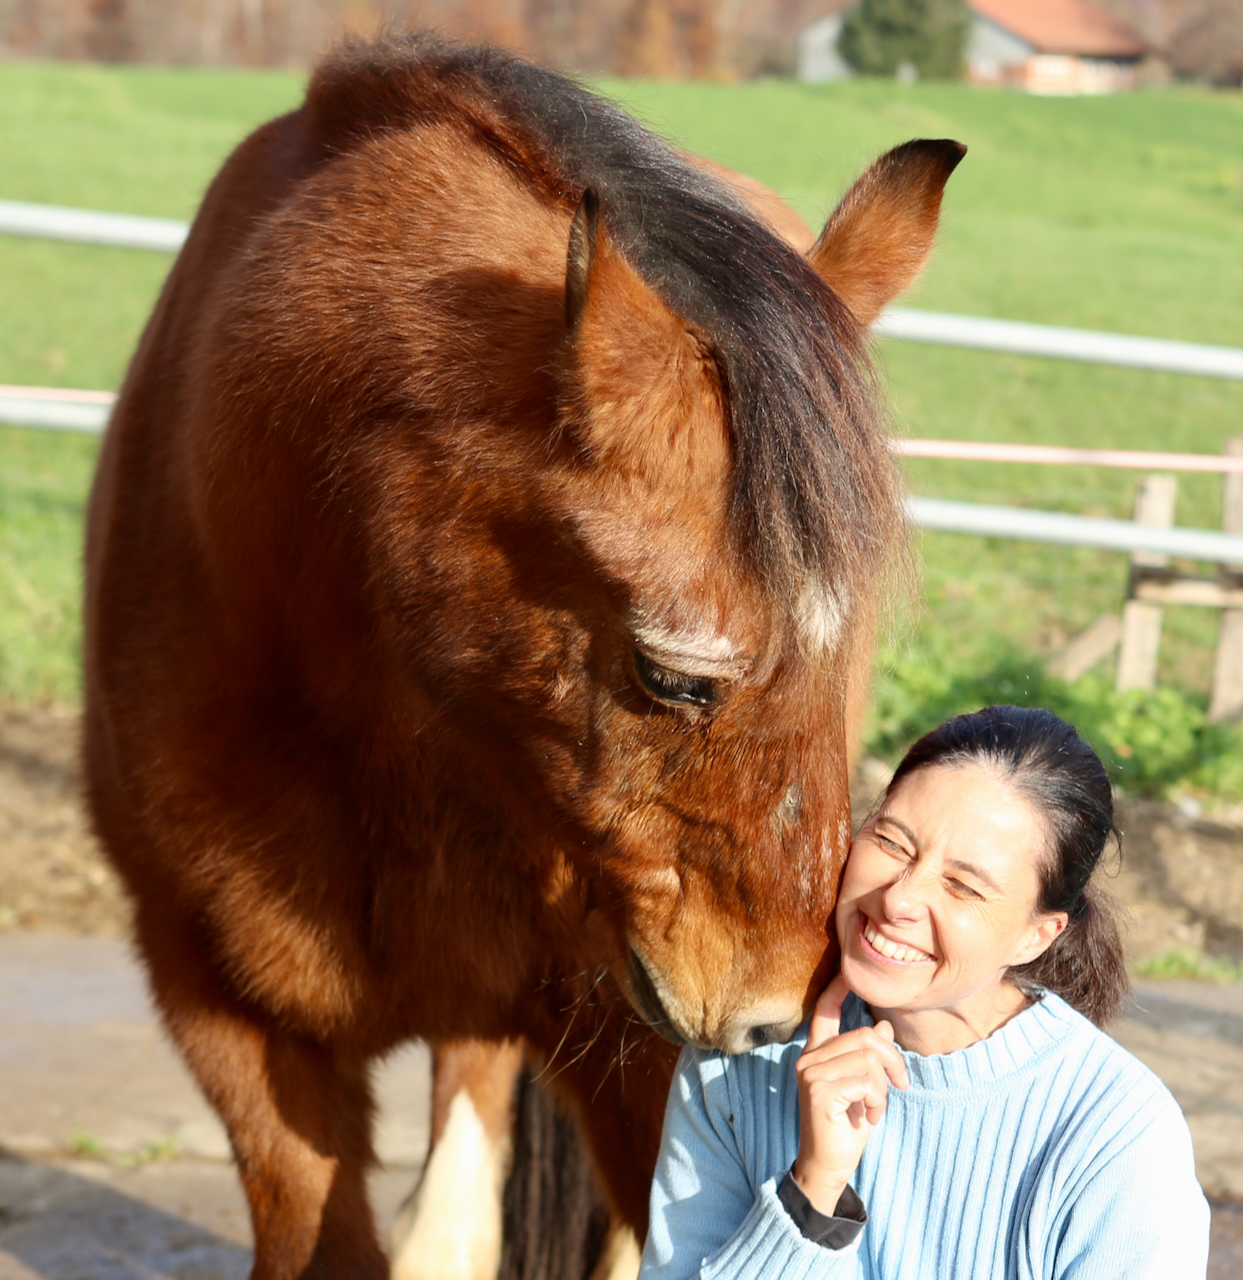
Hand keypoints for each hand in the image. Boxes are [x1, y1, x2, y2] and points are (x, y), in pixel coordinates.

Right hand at [791, 972, 908, 1215]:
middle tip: (900, 1085)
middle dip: (892, 1060)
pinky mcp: (819, 1090)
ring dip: (884, 1087)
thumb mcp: (864, 1089)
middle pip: (864, 1035)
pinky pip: (866, 1080)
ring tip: (875, 1108)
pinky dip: (878, 1100)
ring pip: (868, 1058)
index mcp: (818, 1053)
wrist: (828, 1166)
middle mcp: (809, 1057)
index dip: (837, 988)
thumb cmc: (845, 1126)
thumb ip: (868, 1058)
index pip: (825, 1010)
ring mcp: (811, 1072)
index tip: (848, 972)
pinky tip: (868, 1117)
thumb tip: (883, 1026)